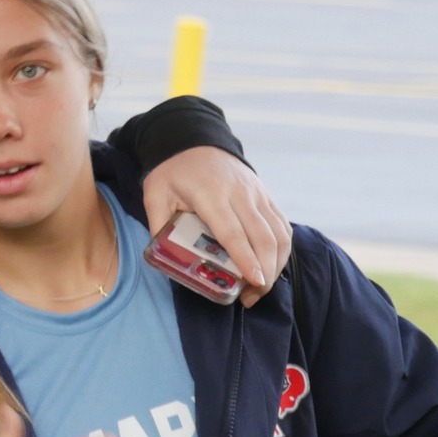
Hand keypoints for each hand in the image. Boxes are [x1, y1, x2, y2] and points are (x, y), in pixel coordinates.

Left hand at [142, 147, 290, 305]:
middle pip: (263, 237)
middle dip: (265, 271)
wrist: (193, 139)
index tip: (255, 282)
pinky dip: (282, 249)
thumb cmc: (172, 171)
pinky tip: (272, 266)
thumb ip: (159, 224)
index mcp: (211, 195)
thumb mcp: (155, 194)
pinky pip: (281, 224)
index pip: (233, 232)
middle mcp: (240, 193)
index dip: (247, 259)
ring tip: (262, 287)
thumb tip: (166, 257)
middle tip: (253, 297)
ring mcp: (257, 193)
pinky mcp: (265, 195)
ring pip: (279, 232)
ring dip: (276, 264)